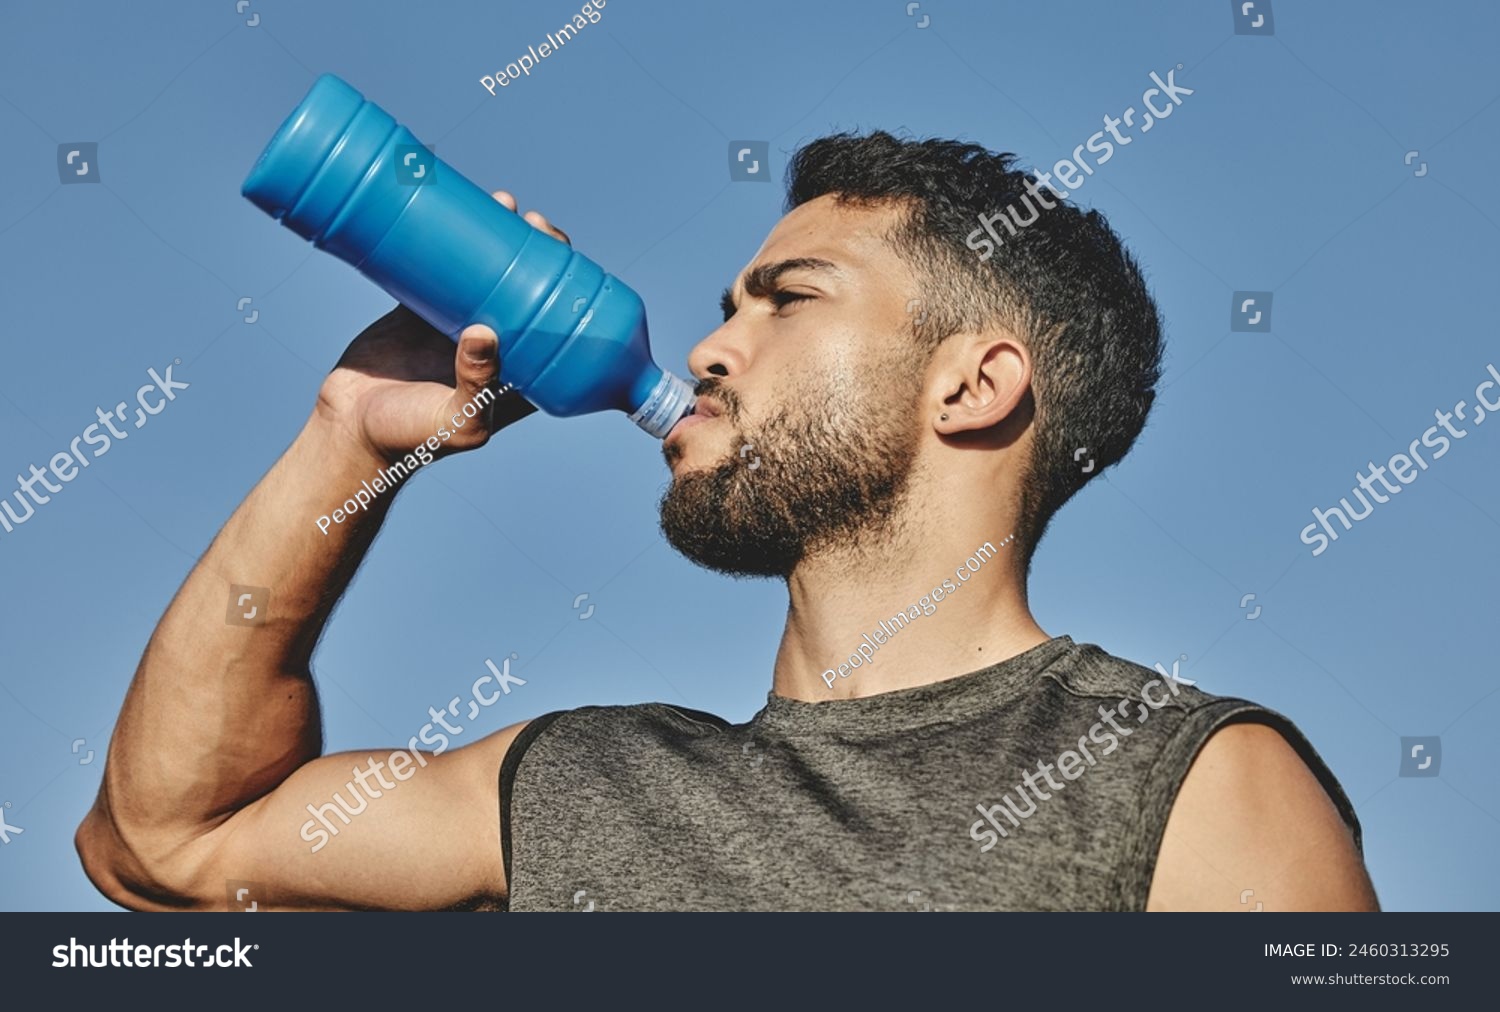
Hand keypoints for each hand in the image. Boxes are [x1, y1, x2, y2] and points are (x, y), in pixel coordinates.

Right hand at [314, 190, 571, 464]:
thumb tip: (486, 333)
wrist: (349, 432)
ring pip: (486, 269)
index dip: (565, 284)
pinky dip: (447, 238)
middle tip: (530, 220)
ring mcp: (454, 323)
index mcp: (519, 371)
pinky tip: (455, 205)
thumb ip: (476, 386)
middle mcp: (494, 345)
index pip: (557, 320)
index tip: (559, 251)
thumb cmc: (412, 439)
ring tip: (502, 202)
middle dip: (534, 249)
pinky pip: (438, 265)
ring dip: (498, 235)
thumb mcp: (458, 421)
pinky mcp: (416, 309)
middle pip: (526, 286)